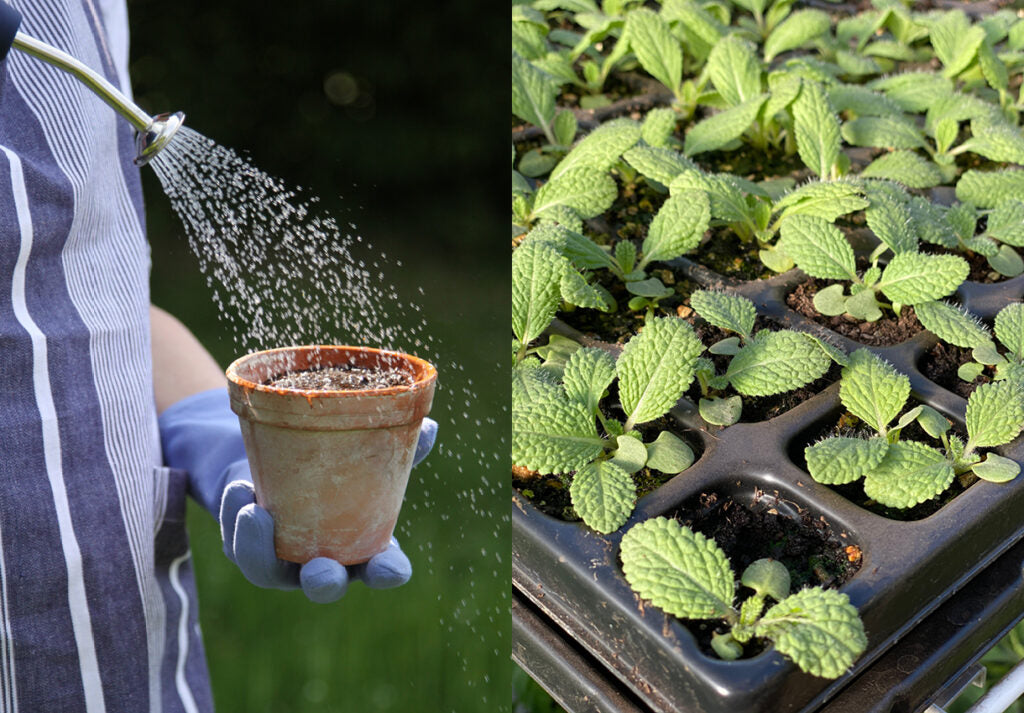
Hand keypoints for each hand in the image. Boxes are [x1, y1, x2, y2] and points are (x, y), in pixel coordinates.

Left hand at [217, 418, 436, 602]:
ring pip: (269, 572)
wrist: (271, 454)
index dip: (387, 573)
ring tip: (256, 511)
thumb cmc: (328, 458)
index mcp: (363, 544)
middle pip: (326, 586)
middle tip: (320, 568)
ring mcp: (282, 560)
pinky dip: (235, 520)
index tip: (387, 567)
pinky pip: (238, 546)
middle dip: (324, 582)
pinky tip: (238, 489)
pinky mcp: (245, 549)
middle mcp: (323, 560)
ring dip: (261, 549)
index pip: (382, 570)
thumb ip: (393, 447)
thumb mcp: (358, 450)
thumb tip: (430, 427)